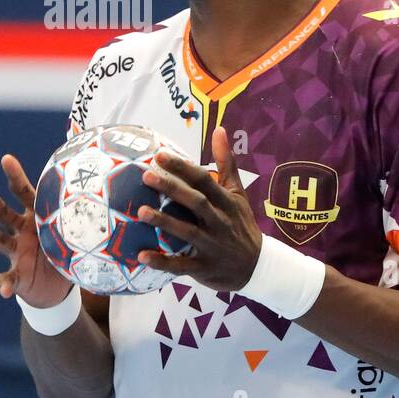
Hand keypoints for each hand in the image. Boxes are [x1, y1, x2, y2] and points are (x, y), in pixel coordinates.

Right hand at [0, 155, 72, 306]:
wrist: (58, 285)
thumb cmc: (69, 249)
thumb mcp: (78, 229)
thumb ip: (86, 209)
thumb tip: (107, 175)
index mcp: (35, 216)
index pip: (22, 192)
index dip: (14, 176)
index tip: (6, 158)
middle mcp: (20, 231)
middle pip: (2, 212)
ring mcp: (15, 253)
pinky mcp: (15, 275)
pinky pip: (7, 279)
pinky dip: (4, 284)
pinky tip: (3, 289)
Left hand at [137, 126, 262, 290]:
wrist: (257, 265)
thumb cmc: (241, 224)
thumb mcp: (238, 193)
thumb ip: (226, 163)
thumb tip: (219, 130)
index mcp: (226, 202)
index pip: (205, 181)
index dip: (183, 168)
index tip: (160, 155)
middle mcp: (220, 222)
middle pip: (196, 203)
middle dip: (173, 189)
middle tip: (146, 175)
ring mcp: (212, 245)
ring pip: (188, 232)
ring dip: (165, 222)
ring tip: (140, 211)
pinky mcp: (204, 267)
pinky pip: (181, 266)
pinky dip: (162, 262)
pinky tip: (142, 256)